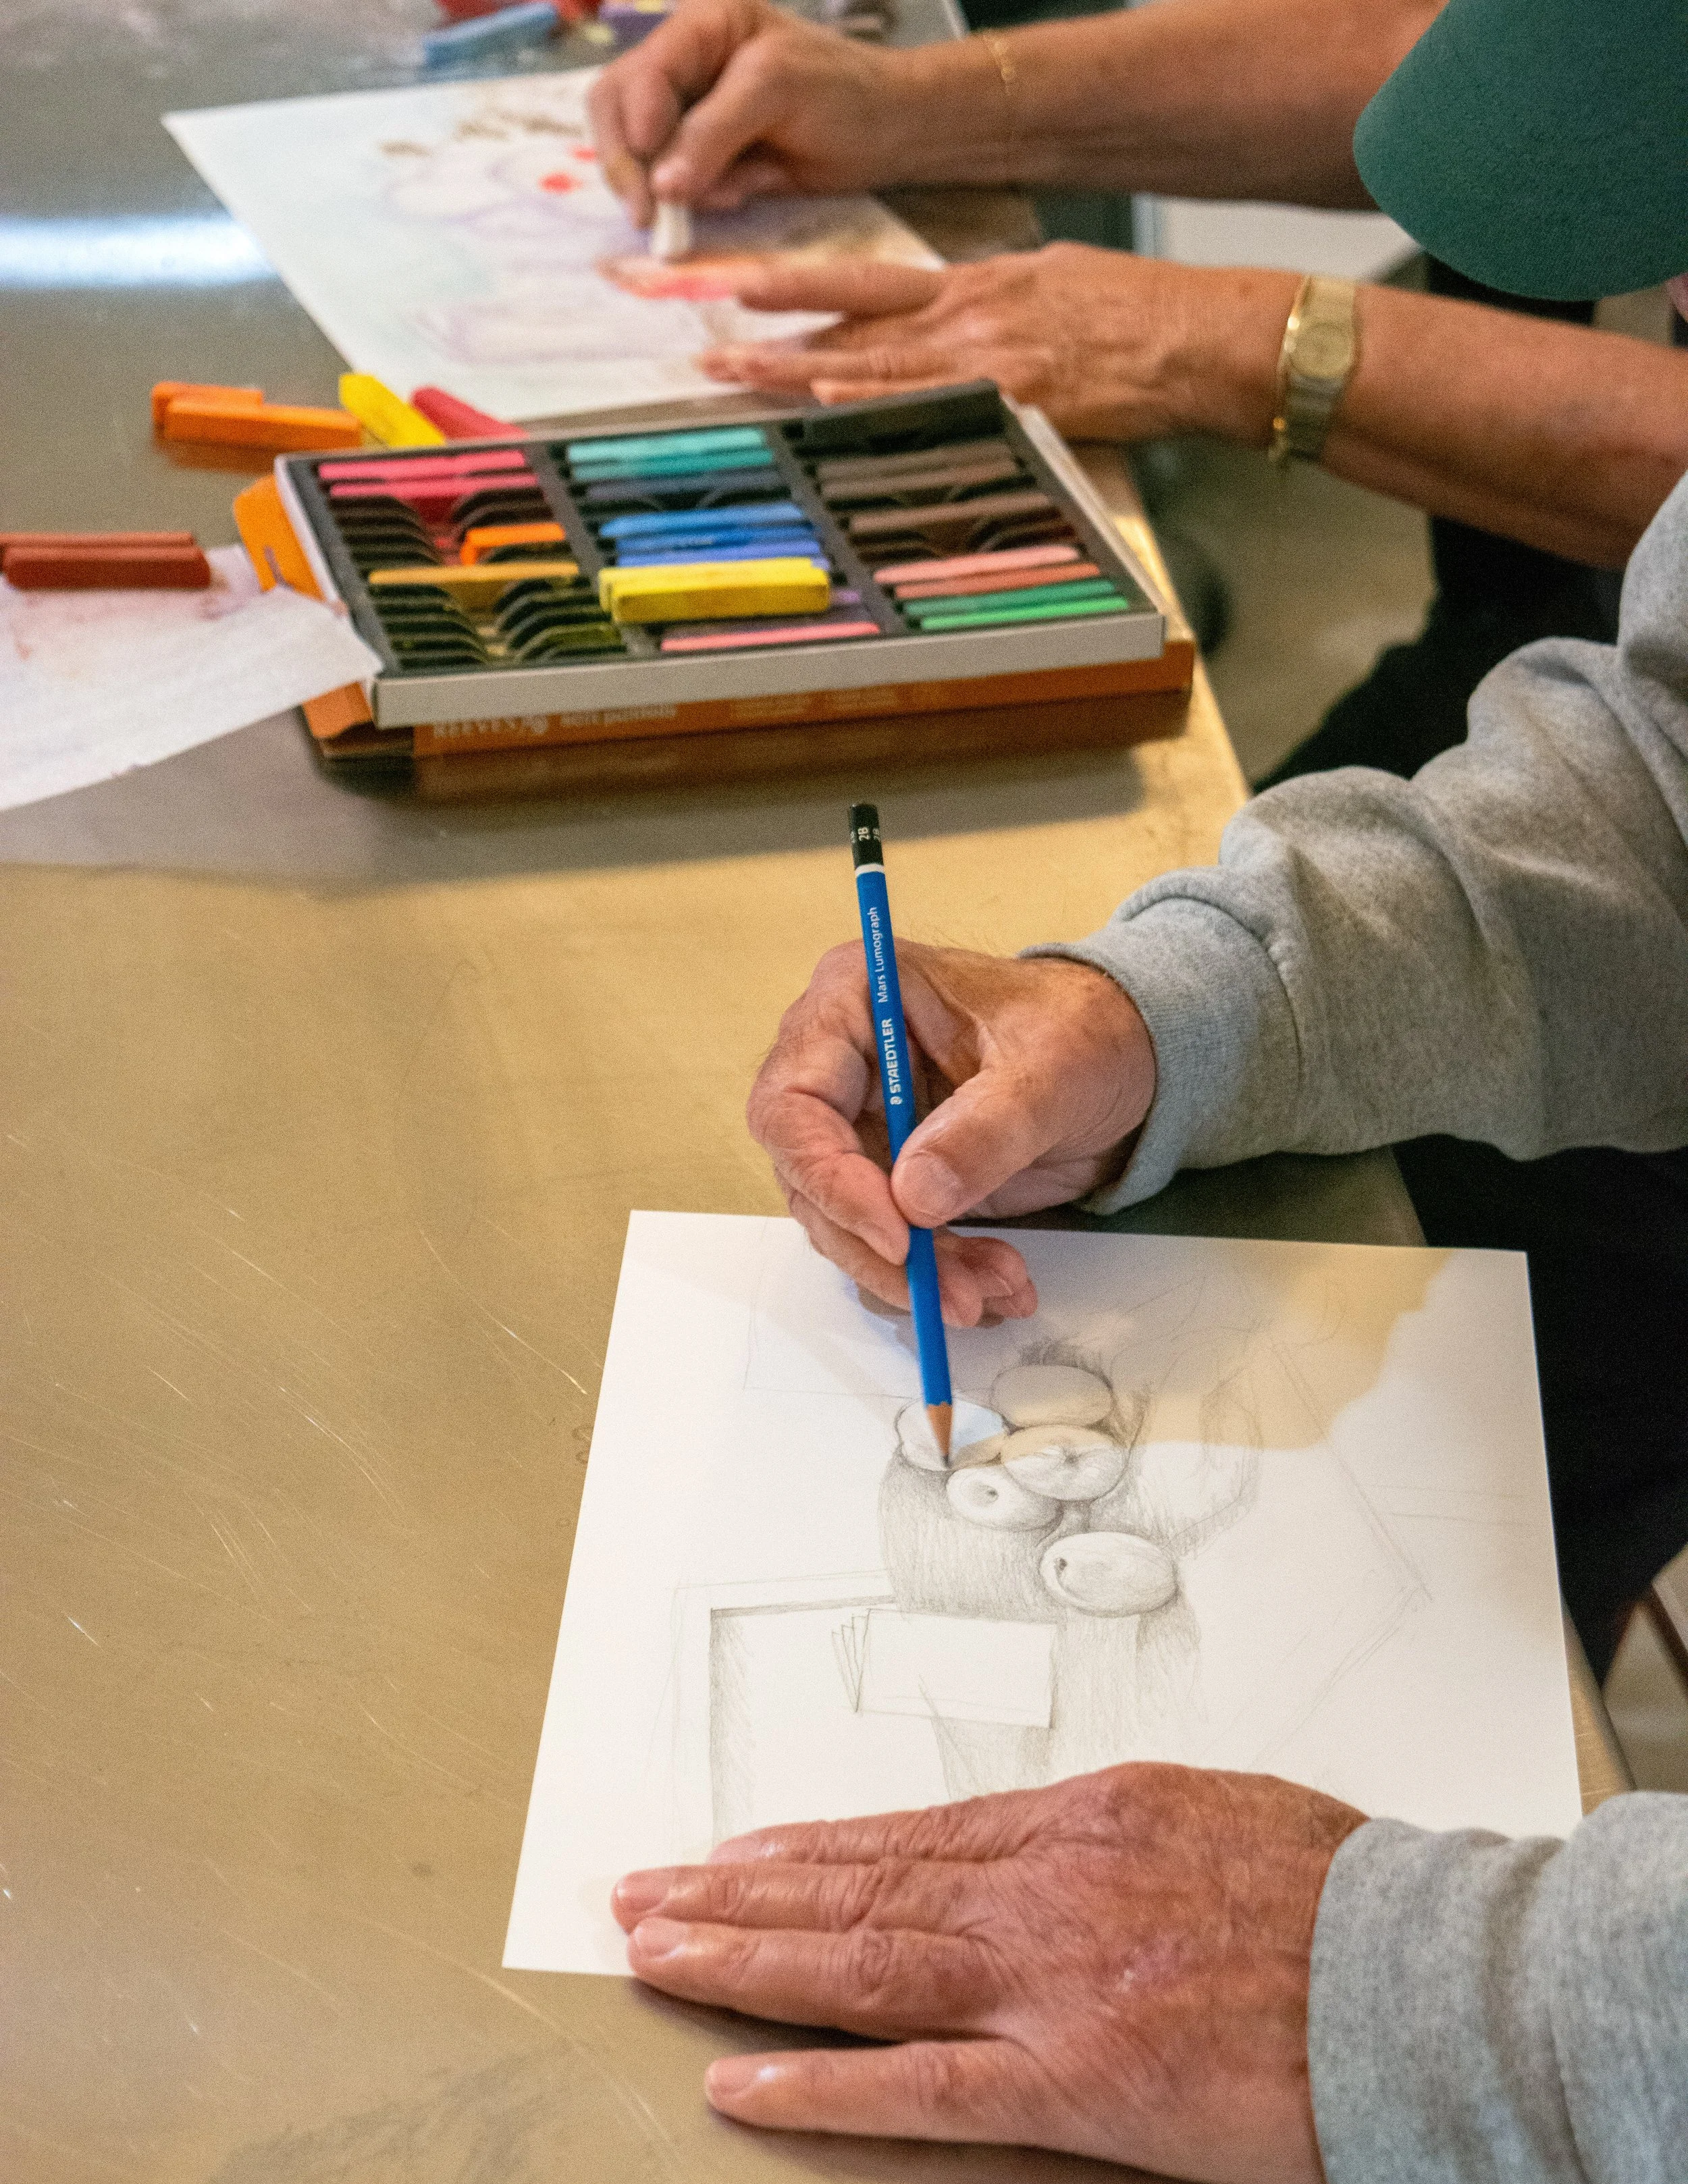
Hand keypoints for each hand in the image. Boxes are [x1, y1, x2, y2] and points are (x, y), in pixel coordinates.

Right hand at [587, 0, 908, 223]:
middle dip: (631, 166)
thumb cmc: (841, 92)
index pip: (637, 77)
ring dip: (670, 189)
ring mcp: (692, 117)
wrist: (888, 133)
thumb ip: (713, 130)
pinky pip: (679, 188)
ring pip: (640, 157)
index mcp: (699, 28)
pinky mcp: (708, 160)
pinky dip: (700, 202)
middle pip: (617, 114)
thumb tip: (661, 184)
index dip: (634, 131)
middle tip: (651, 219)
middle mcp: (685, 68)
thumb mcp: (775, 90)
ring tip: (726, 196)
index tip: (651, 186)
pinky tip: (742, 192)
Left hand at [612, 1763, 1367, 2181]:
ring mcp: (1051, 1981)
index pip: (902, 1835)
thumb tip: (1031, 1844)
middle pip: (856, 1887)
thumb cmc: (1331, 1896)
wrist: (1423, 1976)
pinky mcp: (1080, 2080)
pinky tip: (742, 2078)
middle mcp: (1044, 1885)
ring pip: (862, 1964)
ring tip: (655, 1952)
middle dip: (737, 1892)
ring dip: (744, 1958)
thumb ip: (1101, 1835)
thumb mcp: (1203, 1814)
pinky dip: (823, 2082)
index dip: (802, 1847)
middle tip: (641, 1893)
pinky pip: (923, 2085)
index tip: (729, 1850)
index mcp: (1078, 1816)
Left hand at [701, 247, 1295, 443]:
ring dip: (792, 367)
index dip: (789, 286)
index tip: (727, 287)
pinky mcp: (1015, 395)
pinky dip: (875, 394)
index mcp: (972, 288)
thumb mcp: (1053, 289)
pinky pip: (929, 399)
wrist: (1202, 337)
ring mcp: (985, 357)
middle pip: (843, 318)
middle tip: (694, 334)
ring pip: (868, 357)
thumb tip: (948, 336)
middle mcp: (965, 317)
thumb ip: (990, 311)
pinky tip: (826, 392)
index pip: (859, 283)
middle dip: (763, 328)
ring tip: (728, 371)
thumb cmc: (1140, 317)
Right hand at [744, 942, 1155, 1327]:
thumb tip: (916, 1200)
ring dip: (916, 1273)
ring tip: (993, 1288)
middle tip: (951, 1292)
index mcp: (855, 999)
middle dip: (880, 1246)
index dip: (830, 1177)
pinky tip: (995, 1283)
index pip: (793, 1102)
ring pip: (847, 1224)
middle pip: (810, 1177)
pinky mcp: (892, 1176)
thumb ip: (984, 1129)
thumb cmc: (1085, 1032)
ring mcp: (862, 1123)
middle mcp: (841, 1063)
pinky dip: (937, 1276)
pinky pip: (888, 1243)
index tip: (898, 1234)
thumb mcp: (1051, 1069)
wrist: (1126, 1058)